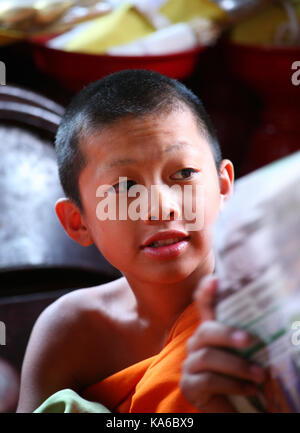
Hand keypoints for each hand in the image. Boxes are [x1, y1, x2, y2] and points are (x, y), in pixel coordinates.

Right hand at [180, 276, 265, 411]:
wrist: (233, 408)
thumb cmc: (241, 377)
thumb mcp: (247, 355)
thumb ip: (250, 339)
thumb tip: (273, 320)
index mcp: (211, 333)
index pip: (204, 307)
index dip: (206, 292)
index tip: (215, 279)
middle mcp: (197, 344)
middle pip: (205, 331)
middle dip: (227, 334)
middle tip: (249, 341)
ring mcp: (190, 364)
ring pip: (207, 357)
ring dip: (237, 366)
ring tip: (261, 375)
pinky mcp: (189, 385)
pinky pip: (208, 380)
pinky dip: (232, 384)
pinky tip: (250, 389)